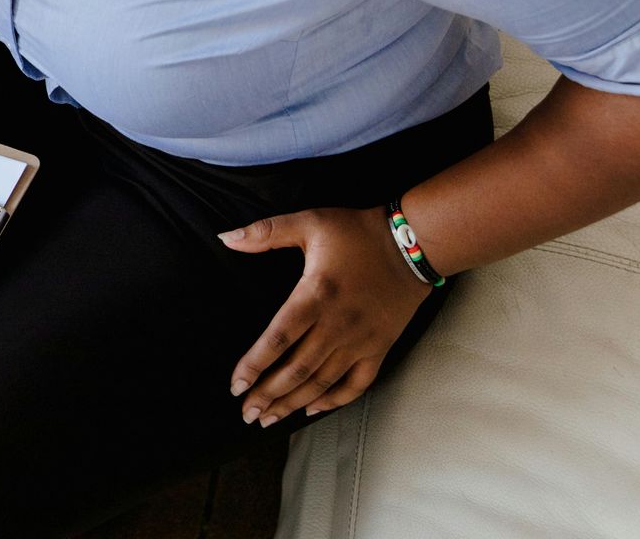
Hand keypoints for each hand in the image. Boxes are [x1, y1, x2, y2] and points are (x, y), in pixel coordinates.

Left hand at [217, 204, 431, 426]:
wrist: (413, 243)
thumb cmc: (357, 232)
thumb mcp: (309, 222)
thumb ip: (266, 232)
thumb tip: (226, 237)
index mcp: (315, 295)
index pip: (278, 339)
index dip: (254, 365)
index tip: (235, 385)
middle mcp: (337, 324)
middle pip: (297, 369)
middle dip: (269, 395)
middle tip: (247, 414)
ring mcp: (361, 340)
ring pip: (323, 381)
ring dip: (294, 402)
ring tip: (269, 418)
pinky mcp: (380, 347)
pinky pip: (357, 383)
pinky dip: (335, 400)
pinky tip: (314, 408)